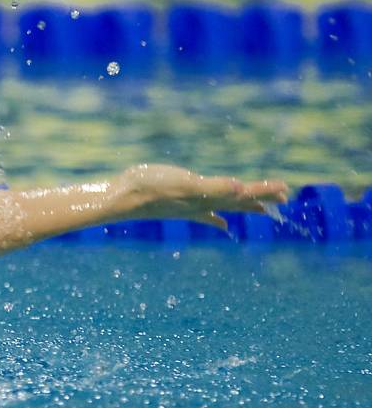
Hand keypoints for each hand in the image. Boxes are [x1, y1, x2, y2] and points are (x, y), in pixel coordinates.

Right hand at [116, 163, 289, 231]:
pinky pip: (204, 212)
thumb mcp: (184, 183)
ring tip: (263, 210)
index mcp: (208, 197)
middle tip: (284, 198)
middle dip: (261, 199)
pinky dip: (216, 217)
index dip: (264, 191)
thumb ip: (212, 187)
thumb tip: (240, 188)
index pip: (243, 194)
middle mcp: (203, 204)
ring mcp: (191, 206)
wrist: (122, 199)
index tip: (286, 190)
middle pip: (239, 202)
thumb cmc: (151, 188)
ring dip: (244, 207)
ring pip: (224, 207)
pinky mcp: (178, 205)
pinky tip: (222, 224)